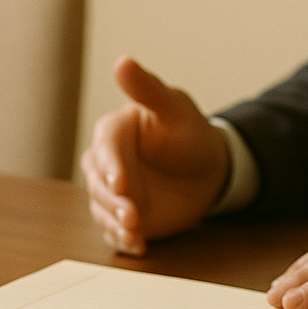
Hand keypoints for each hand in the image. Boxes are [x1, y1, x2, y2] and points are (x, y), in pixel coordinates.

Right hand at [81, 56, 228, 255]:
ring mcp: (114, 194)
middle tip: (133, 215)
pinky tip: (138, 246)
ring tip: (135, 235)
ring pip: (105, 211)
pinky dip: (125, 240)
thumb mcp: (174, 108)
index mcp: (112, 134)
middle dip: (114, 202)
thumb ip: (147, 90)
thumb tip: (122, 61)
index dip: (110, 167)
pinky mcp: (124, 218)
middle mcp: (106, 165)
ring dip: (117, 224)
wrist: (208, 169)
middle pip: (99, 186)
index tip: (120, 183)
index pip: (104, 151)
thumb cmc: (188, 132)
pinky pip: (117, 231)